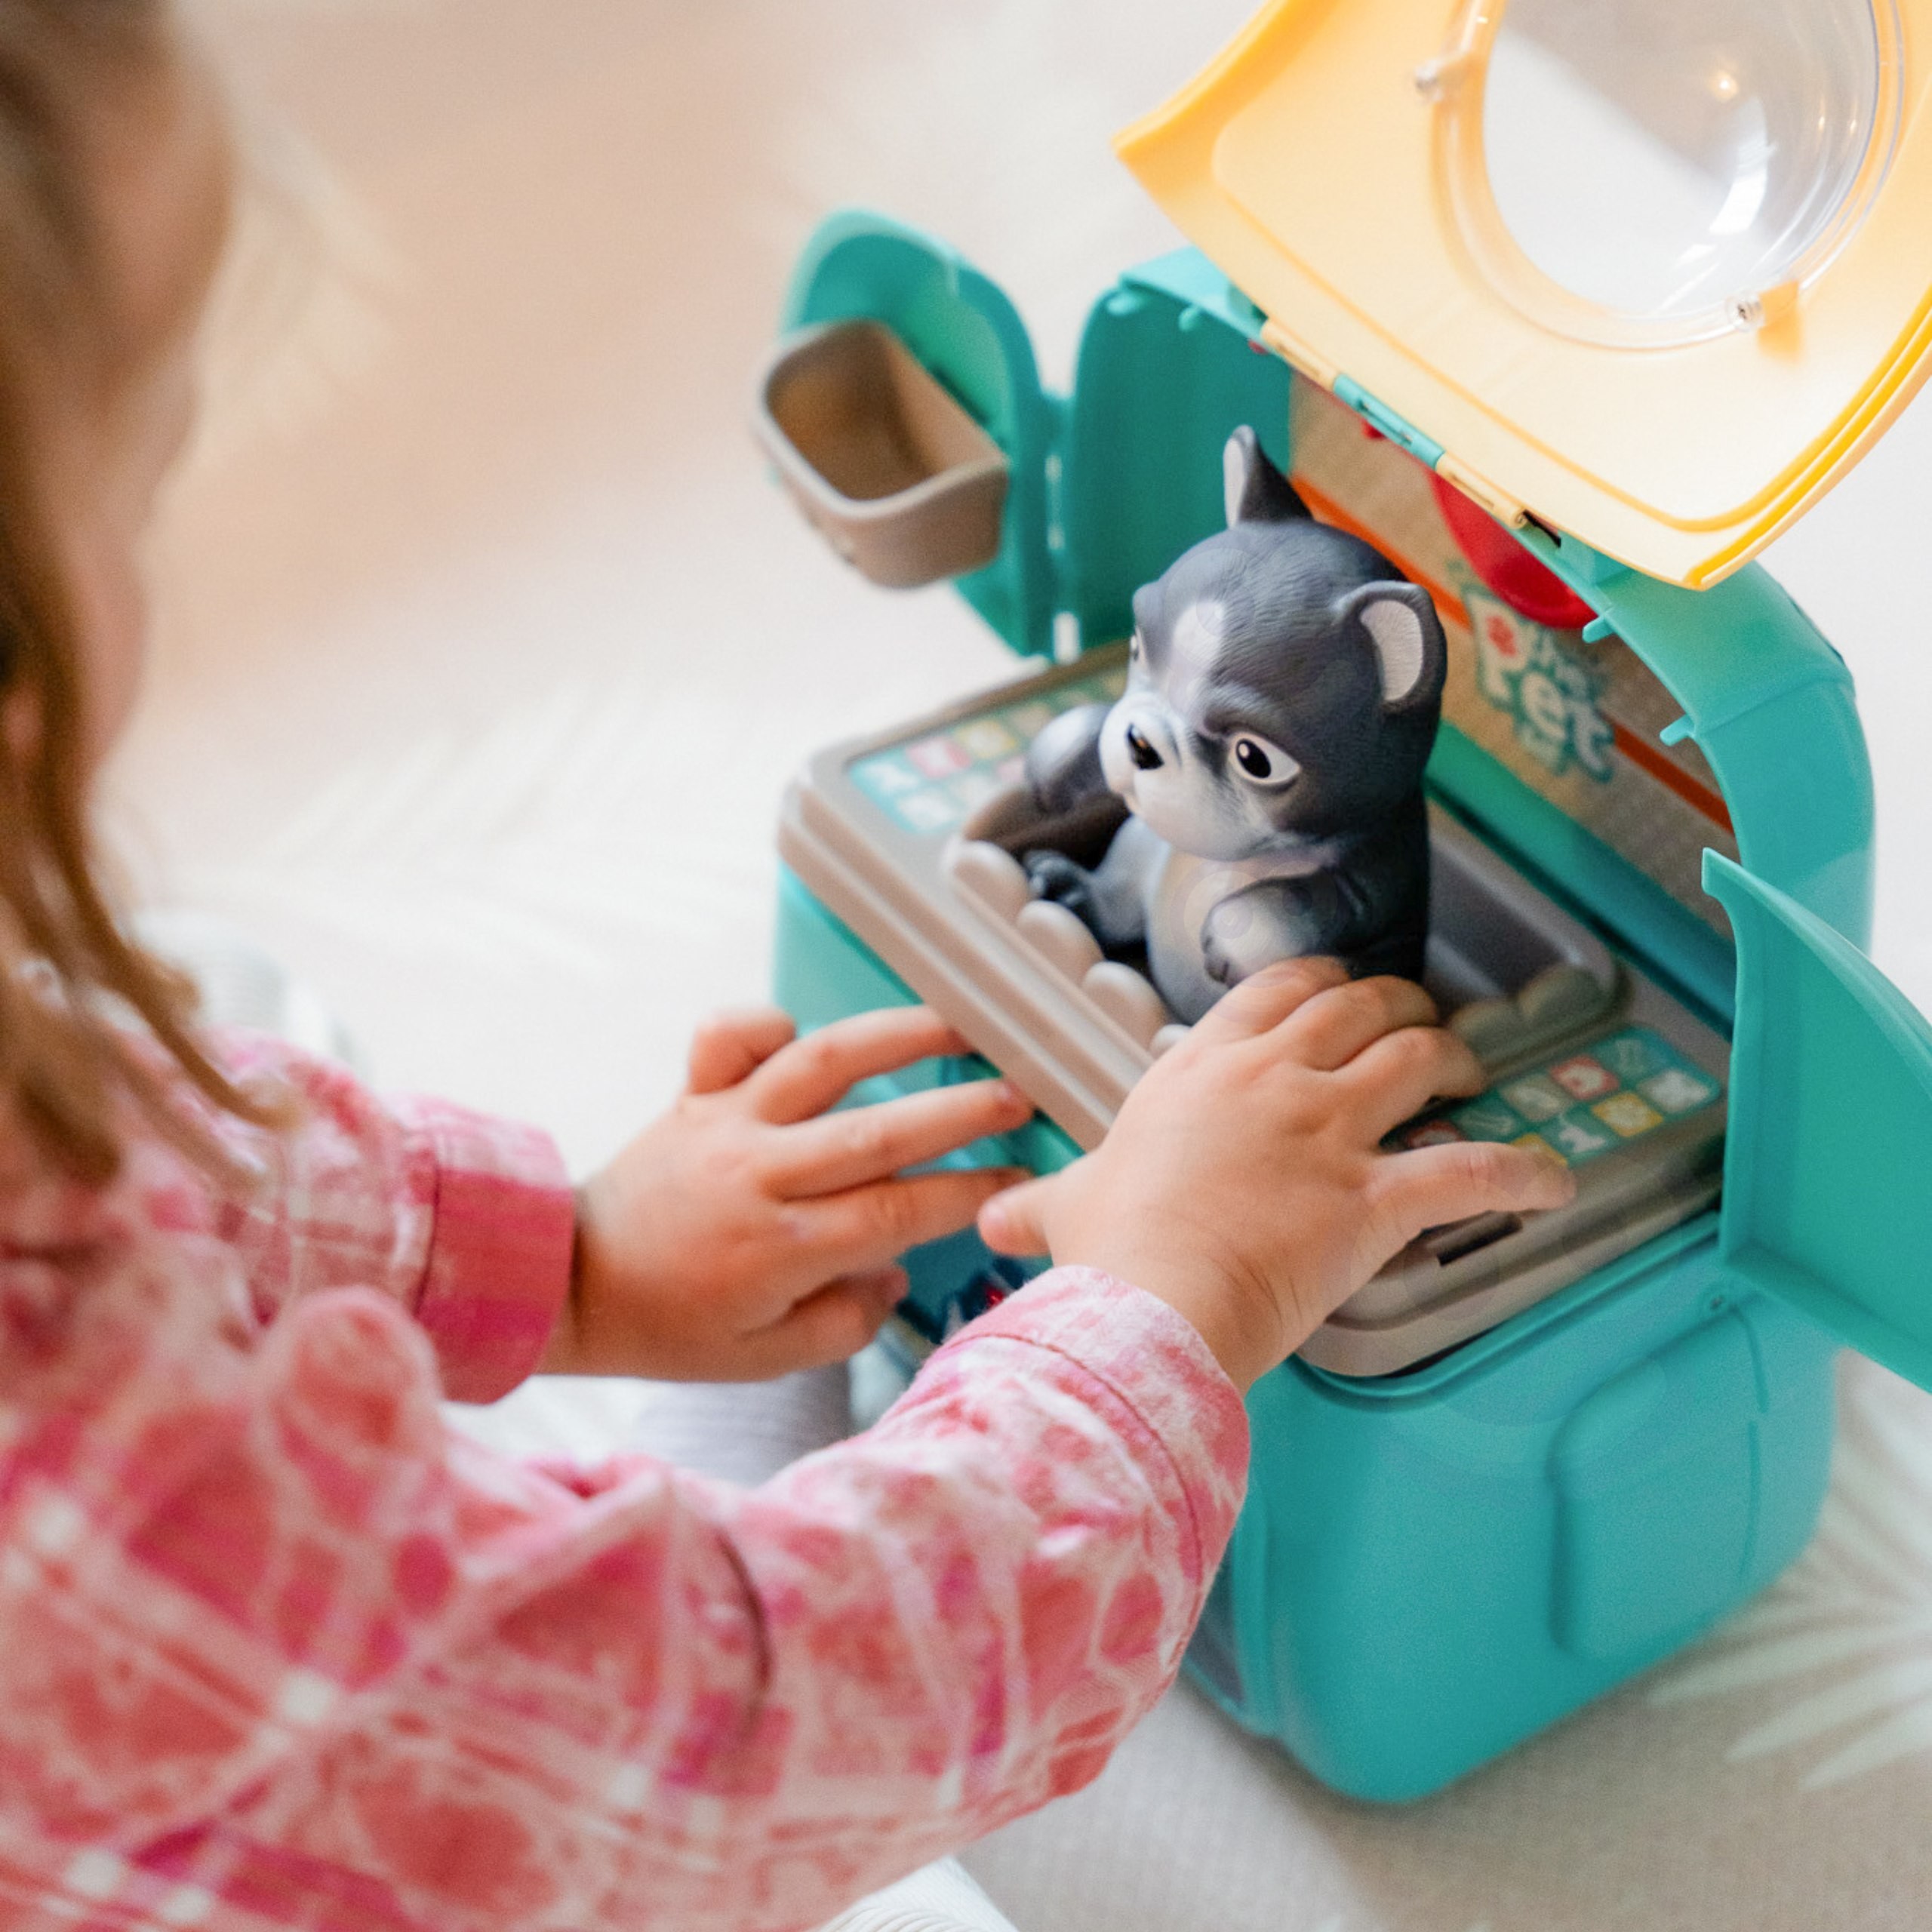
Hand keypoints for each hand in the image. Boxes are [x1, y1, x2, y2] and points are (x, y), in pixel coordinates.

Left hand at [542, 1006, 1032, 1381]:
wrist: (568, 1285)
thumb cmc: (673, 1329)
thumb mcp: (765, 1357)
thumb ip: (843, 1323)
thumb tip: (895, 1273)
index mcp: (785, 1247)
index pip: (900, 1209)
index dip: (968, 1192)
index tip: (1019, 1179)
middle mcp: (761, 1174)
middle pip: (878, 1131)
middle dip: (958, 1110)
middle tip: (1018, 1093)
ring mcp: (726, 1125)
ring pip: (820, 1063)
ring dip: (896, 1036)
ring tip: (956, 1022)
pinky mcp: (692, 1096)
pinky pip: (730, 1038)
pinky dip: (768, 1021)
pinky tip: (804, 1028)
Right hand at [977, 959, 1573, 1391]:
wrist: (1147, 1302)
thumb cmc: (1107, 1253)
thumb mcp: (1069, 1209)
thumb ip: (1040, 1204)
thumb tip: (993, 1217)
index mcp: (1202, 1069)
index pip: (1276, 990)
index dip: (1322, 981)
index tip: (1342, 989)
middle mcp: (1271, 1079)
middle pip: (1359, 1007)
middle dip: (1400, 1005)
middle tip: (1419, 1022)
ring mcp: (1327, 1131)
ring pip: (1417, 1058)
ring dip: (1455, 1057)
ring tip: (1472, 1070)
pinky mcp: (1373, 1197)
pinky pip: (1470, 1170)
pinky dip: (1522, 1172)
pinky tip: (1553, 1180)